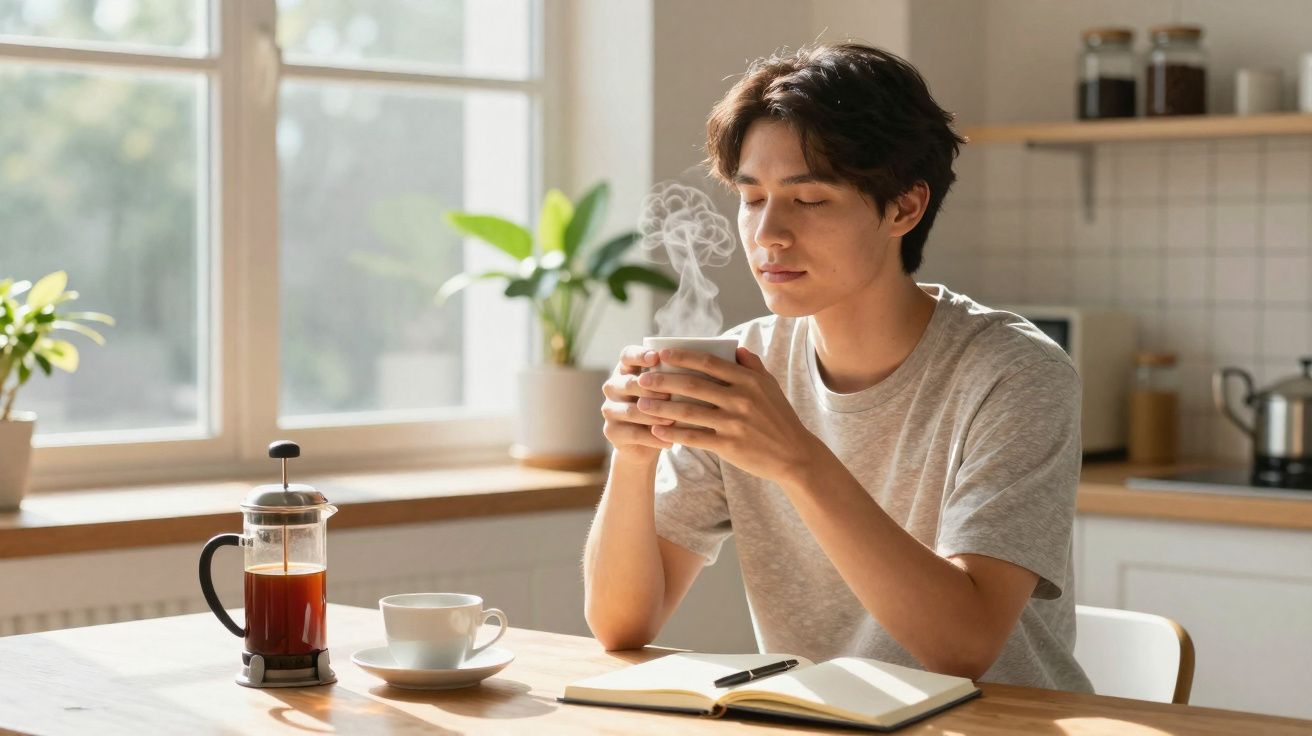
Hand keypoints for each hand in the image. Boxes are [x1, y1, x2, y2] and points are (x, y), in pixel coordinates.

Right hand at [600, 345, 675, 463]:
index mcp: (626, 370)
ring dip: (654, 415)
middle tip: (670, 395)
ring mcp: (609, 409)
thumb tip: (706, 366)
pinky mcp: (611, 431)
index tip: (656, 357)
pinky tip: (670, 441)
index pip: (627, 355)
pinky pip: (633, 434)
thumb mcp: (668, 390)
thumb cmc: (663, 408)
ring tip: (673, 420)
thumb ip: (676, 377)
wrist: (646, 442)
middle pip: (628, 383)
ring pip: (631, 410)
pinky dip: (653, 438)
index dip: (639, 355)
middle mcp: (614, 386)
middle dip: (651, 389)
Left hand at [634, 347, 819, 482]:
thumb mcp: (770, 387)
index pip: (709, 362)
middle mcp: (740, 399)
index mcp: (749, 380)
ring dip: (661, 407)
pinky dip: (673, 434)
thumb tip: (736, 347)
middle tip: (642, 379)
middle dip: (663, 380)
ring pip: (688, 411)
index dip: (682, 356)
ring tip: (641, 405)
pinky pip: (694, 437)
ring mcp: (734, 423)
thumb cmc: (779, 418)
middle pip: (692, 385)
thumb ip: (753, 366)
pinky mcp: (729, 446)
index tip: (661, 354)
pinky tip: (656, 431)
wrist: (794, 455)